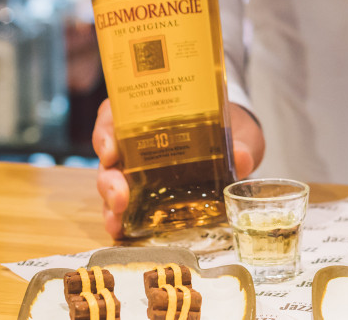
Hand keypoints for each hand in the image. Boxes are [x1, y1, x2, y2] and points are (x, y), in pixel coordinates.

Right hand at [93, 98, 264, 239]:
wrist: (239, 146)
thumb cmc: (230, 129)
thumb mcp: (239, 132)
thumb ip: (241, 144)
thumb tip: (241, 157)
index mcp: (149, 114)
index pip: (114, 116)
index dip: (105, 132)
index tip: (110, 150)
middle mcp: (136, 141)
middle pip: (108, 156)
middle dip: (109, 178)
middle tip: (120, 197)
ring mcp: (138, 169)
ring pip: (112, 183)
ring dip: (111, 203)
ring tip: (117, 221)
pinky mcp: (146, 194)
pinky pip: (126, 205)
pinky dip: (121, 219)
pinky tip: (122, 233)